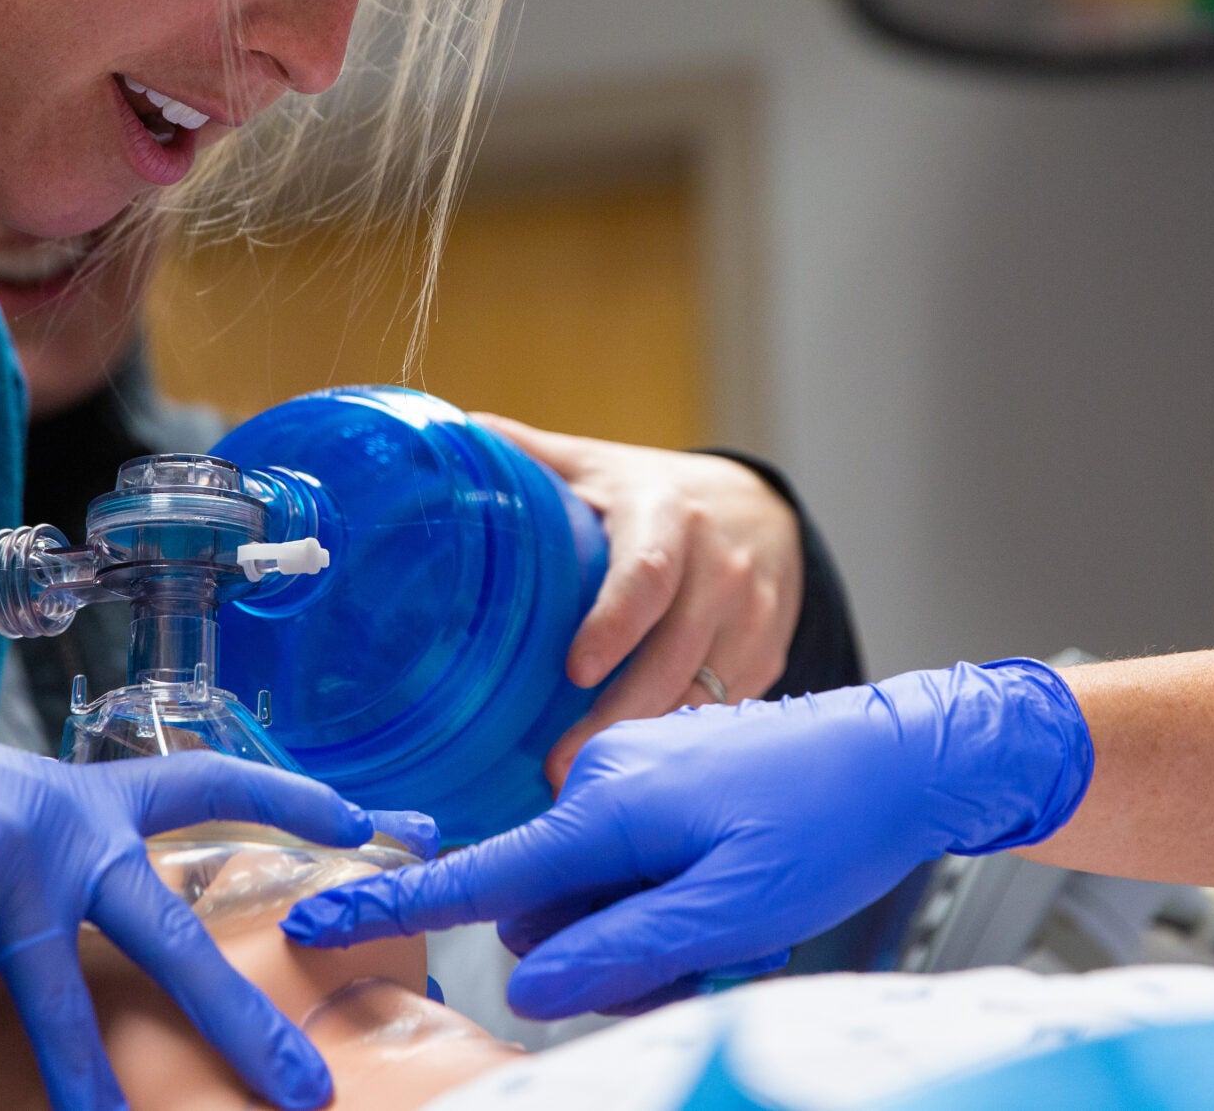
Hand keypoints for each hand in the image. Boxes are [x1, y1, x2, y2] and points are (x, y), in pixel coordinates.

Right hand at [0, 624, 377, 1110]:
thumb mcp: (4, 807)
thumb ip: (54, 859)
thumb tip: (87, 917)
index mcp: (90, 799)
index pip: (212, 787)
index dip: (290, 798)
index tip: (365, 820)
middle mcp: (65, 831)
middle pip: (173, 934)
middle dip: (239, 1017)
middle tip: (303, 1084)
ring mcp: (5, 866)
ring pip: (67, 998)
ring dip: (91, 1084)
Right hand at [283, 662, 1090, 1019]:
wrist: (904, 752)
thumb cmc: (829, 825)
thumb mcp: (732, 913)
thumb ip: (621, 951)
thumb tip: (523, 987)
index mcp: (607, 809)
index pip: (485, 877)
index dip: (397, 908)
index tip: (314, 926)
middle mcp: (602, 778)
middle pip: (551, 908)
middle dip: (605, 952)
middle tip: (705, 957)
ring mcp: (631, 769)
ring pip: (593, 888)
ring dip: (645, 926)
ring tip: (736, 923)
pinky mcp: (659, 772)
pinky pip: (628, 855)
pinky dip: (667, 891)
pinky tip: (736, 891)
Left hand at [473, 414, 804, 785]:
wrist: (763, 511)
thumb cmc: (655, 495)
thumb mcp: (597, 465)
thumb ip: (527, 454)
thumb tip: (446, 431)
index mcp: (668, 517)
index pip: (648, 575)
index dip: (615, 624)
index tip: (574, 671)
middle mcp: (721, 569)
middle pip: (674, 657)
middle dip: (620, 718)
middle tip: (562, 768)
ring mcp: (751, 619)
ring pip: (703, 695)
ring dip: (648, 744)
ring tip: (588, 783)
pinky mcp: (767, 657)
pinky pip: (724, 712)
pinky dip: (682, 743)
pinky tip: (641, 772)